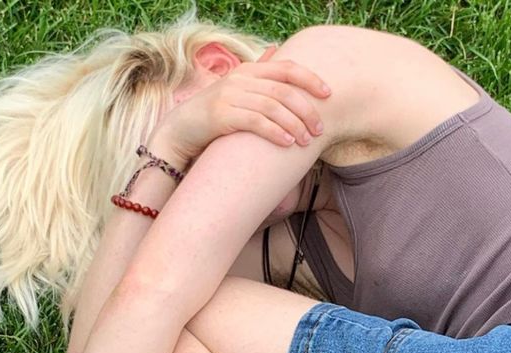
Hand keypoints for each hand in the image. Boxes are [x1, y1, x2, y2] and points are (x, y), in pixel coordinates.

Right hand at [154, 45, 331, 161]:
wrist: (182, 129)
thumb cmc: (215, 113)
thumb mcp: (237, 89)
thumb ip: (258, 74)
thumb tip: (276, 52)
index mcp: (249, 71)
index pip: (287, 68)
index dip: (310, 79)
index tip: (328, 94)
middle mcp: (241, 79)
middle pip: (284, 90)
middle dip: (306, 110)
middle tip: (319, 130)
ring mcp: (231, 96)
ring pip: (273, 107)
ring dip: (294, 125)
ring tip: (305, 142)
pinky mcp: (223, 115)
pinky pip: (256, 122)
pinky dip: (275, 132)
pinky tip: (287, 143)